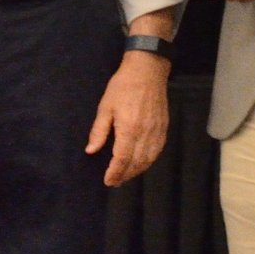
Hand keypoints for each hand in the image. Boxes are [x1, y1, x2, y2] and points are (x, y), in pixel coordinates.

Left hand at [85, 54, 170, 185]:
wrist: (147, 71)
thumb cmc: (122, 87)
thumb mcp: (105, 107)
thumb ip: (99, 131)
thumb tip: (91, 150)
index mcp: (129, 129)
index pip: (122, 159)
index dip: (115, 172)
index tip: (108, 181)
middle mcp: (145, 134)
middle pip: (136, 162)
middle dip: (125, 175)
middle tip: (115, 182)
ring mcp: (157, 131)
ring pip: (149, 159)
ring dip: (137, 170)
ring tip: (126, 175)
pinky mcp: (164, 128)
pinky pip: (157, 150)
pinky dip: (149, 161)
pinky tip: (142, 163)